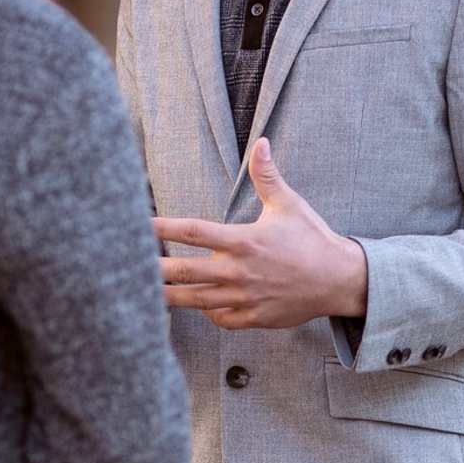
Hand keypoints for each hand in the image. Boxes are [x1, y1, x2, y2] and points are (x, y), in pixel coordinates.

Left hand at [153, 138, 368, 329]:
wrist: (339, 280)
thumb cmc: (312, 240)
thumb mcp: (289, 205)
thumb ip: (268, 176)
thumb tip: (261, 143)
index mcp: (244, 241)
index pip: (193, 232)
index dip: (162, 227)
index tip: (139, 225)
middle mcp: (239, 271)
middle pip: (185, 272)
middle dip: (154, 270)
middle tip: (124, 268)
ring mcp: (244, 298)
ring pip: (196, 301)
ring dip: (168, 297)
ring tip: (143, 294)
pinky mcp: (253, 318)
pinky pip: (219, 319)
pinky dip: (204, 313)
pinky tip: (194, 306)